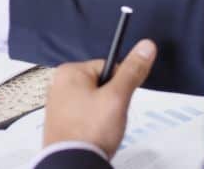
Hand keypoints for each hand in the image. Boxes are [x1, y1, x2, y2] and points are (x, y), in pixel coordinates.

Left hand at [42, 40, 157, 158]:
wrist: (72, 164)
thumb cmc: (91, 130)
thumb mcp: (117, 98)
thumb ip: (132, 71)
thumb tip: (146, 46)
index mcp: (69, 71)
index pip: (108, 67)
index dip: (120, 85)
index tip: (118, 101)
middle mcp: (58, 84)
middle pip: (100, 85)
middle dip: (111, 102)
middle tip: (109, 118)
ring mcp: (57, 104)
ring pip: (94, 102)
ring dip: (102, 115)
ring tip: (100, 129)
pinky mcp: (60, 122)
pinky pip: (84, 116)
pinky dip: (92, 125)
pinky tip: (93, 136)